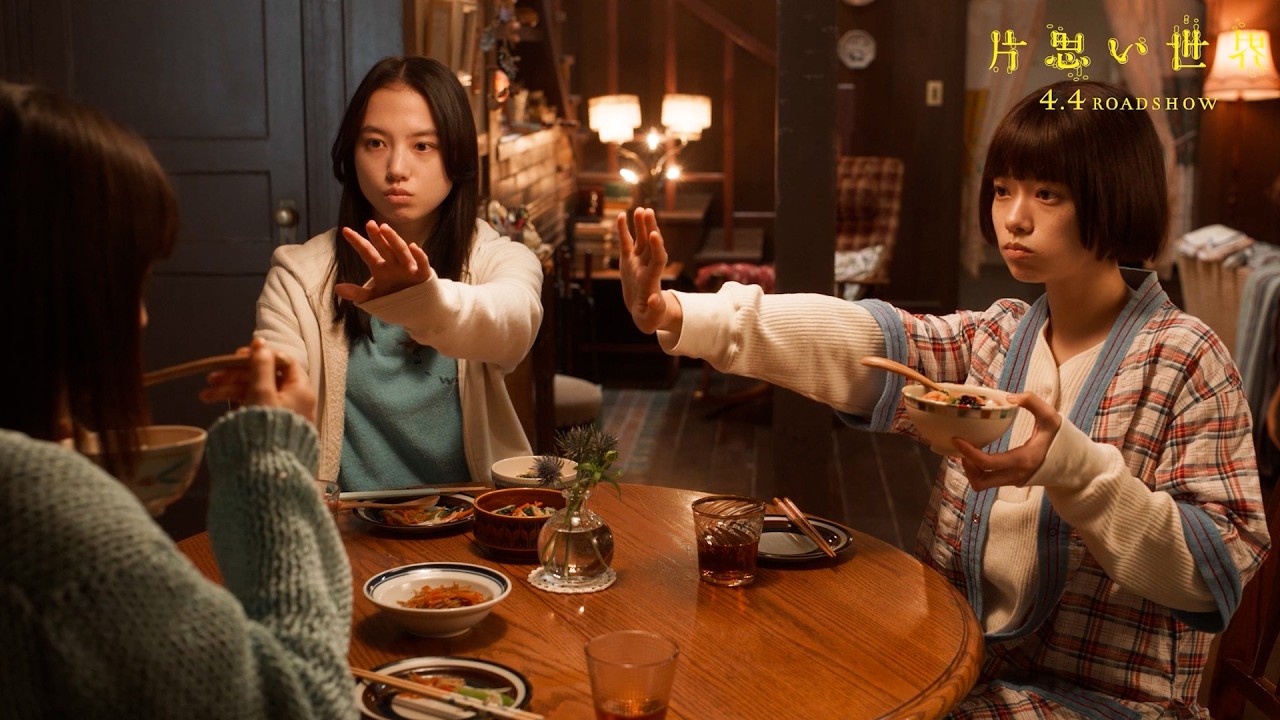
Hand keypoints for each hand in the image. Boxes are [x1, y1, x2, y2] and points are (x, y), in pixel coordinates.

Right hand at [199, 338, 315, 422]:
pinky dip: (237, 403)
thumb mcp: (261, 392)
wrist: (267, 469)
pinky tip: (219, 404)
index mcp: (300, 388)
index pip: (283, 361)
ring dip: (230, 389)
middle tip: (212, 377)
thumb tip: (260, 343)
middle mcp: (294, 399)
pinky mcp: (272, 425)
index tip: (237, 357)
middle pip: (265, 377)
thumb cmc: (267, 427)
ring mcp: (283, 413)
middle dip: (236, 375)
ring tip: (205, 396)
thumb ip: (260, 366)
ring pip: (255, 392)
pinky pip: (255, 406)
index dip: (260, 355)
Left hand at [334, 220, 431, 302]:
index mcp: (380, 268)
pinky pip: (421, 263)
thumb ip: (357, 293)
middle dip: (377, 236)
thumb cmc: (394, 298)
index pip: (367, 252)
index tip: (345, 230)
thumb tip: (337, 288)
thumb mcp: (373, 297)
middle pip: (384, 247)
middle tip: (369, 223)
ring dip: (393, 239)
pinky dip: (419, 255)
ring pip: (400, 251)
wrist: (417, 309)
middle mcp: (394, 264)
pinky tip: (413, 246)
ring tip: (384, 228)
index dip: (357, 241)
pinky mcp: (422, 275)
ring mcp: (408, 268)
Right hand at [617, 207, 677, 333]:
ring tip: (640, 209)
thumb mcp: (651, 319)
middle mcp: (646, 267)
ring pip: (641, 240)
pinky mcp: (628, 262)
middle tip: (648, 211)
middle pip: (650, 245)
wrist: (645, 313)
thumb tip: (656, 299)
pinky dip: (624, 231)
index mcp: (651, 280)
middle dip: (650, 228)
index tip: (655, 234)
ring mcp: (638, 263)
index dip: (657, 247)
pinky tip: (621, 216)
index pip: (657, 260)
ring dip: (641, 225)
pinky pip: (626, 243)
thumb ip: (654, 310)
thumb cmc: (650, 318)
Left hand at [952, 391, 1060, 490]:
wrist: (1072, 463)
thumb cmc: (1059, 438)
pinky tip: (978, 453)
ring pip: (982, 485)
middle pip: (980, 483)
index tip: (957, 439)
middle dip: (966, 466)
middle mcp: (1016, 475)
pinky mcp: (1011, 482)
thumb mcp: (1050, 416)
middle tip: (963, 447)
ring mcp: (1013, 481)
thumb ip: (1032, 401)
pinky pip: (988, 481)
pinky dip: (979, 470)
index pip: (988, 464)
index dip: (969, 452)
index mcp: (1023, 460)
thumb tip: (1009, 397)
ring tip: (969, 450)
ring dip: (971, 470)